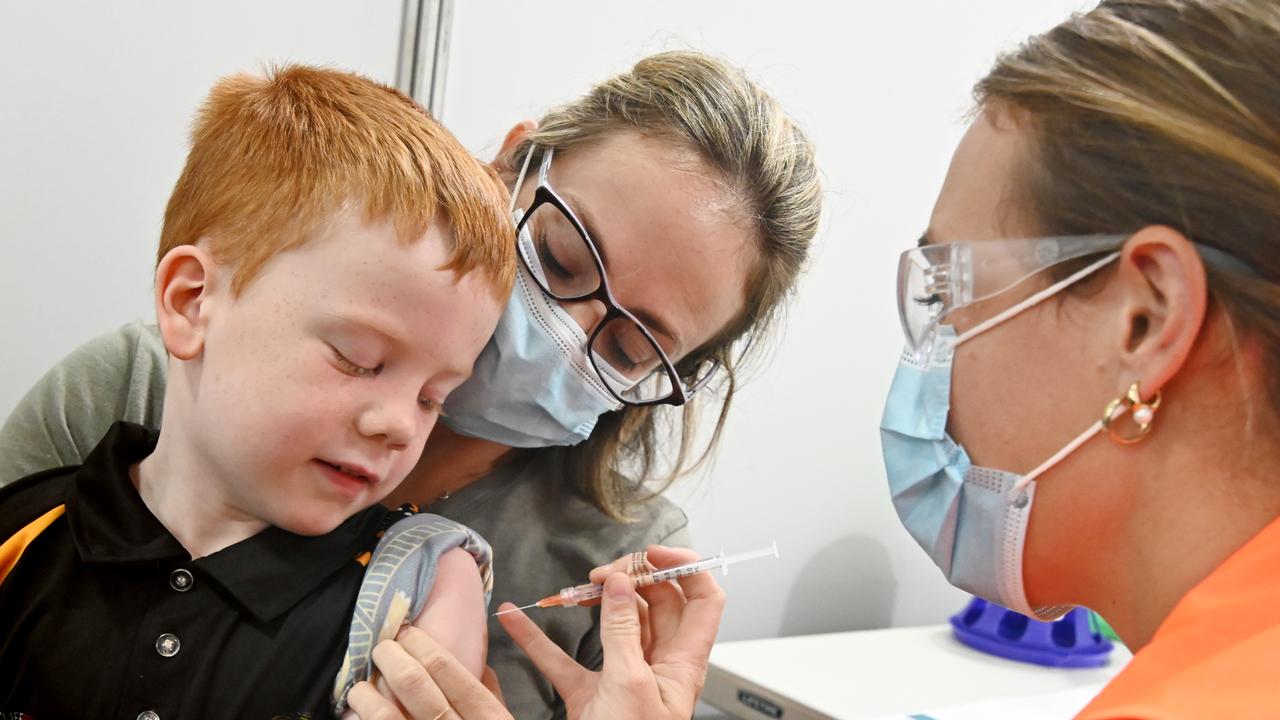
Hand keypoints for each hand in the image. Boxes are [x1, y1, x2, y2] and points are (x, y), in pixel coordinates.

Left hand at [346, 626, 509, 718]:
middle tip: (381, 648)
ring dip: (365, 695)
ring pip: (385, 715)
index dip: (420, 644)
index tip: (405, 632)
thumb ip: (493, 696)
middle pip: (414, 683)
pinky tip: (355, 718)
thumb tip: (480, 664)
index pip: (446, 668)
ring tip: (358, 688)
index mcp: (485, 714)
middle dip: (391, 657)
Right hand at [497, 545, 725, 719]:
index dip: (684, 568)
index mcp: (682, 663)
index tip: (649, 553)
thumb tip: (622, 583)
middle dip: (632, 579)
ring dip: (590, 603)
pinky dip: (540, 640)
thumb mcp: (630, 687)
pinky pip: (565, 660)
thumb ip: (624, 631)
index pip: (702, 598)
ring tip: (572, 588)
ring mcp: (623, 679)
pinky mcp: (590, 697)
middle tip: (604, 573)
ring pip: (613, 625)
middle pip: (657, 604)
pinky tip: (516, 619)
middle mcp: (657, 666)